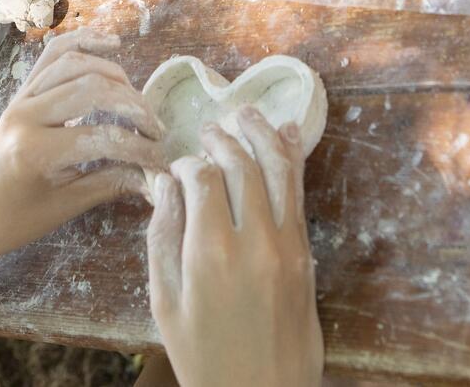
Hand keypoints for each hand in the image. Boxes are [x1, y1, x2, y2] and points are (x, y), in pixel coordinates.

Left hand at [0, 28, 165, 279]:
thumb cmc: (12, 220)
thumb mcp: (63, 208)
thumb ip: (109, 184)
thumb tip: (154, 177)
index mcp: (32, 151)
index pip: (101, 138)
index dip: (139, 148)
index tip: (162, 161)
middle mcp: (25, 114)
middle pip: (92, 91)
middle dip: (134, 108)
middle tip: (157, 129)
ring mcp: (20, 97)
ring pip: (75, 65)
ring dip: (115, 77)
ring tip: (138, 101)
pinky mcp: (21, 89)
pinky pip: (53, 55)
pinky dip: (84, 42)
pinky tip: (112, 44)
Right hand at [147, 109, 322, 386]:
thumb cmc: (203, 356)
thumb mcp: (165, 303)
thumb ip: (163, 237)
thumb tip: (164, 184)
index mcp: (210, 254)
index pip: (204, 179)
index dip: (191, 163)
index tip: (181, 165)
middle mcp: (254, 242)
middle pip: (243, 166)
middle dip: (225, 138)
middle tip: (212, 125)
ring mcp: (287, 246)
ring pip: (279, 171)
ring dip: (263, 135)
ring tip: (247, 113)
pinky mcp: (307, 255)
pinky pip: (299, 195)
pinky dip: (293, 160)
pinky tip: (286, 136)